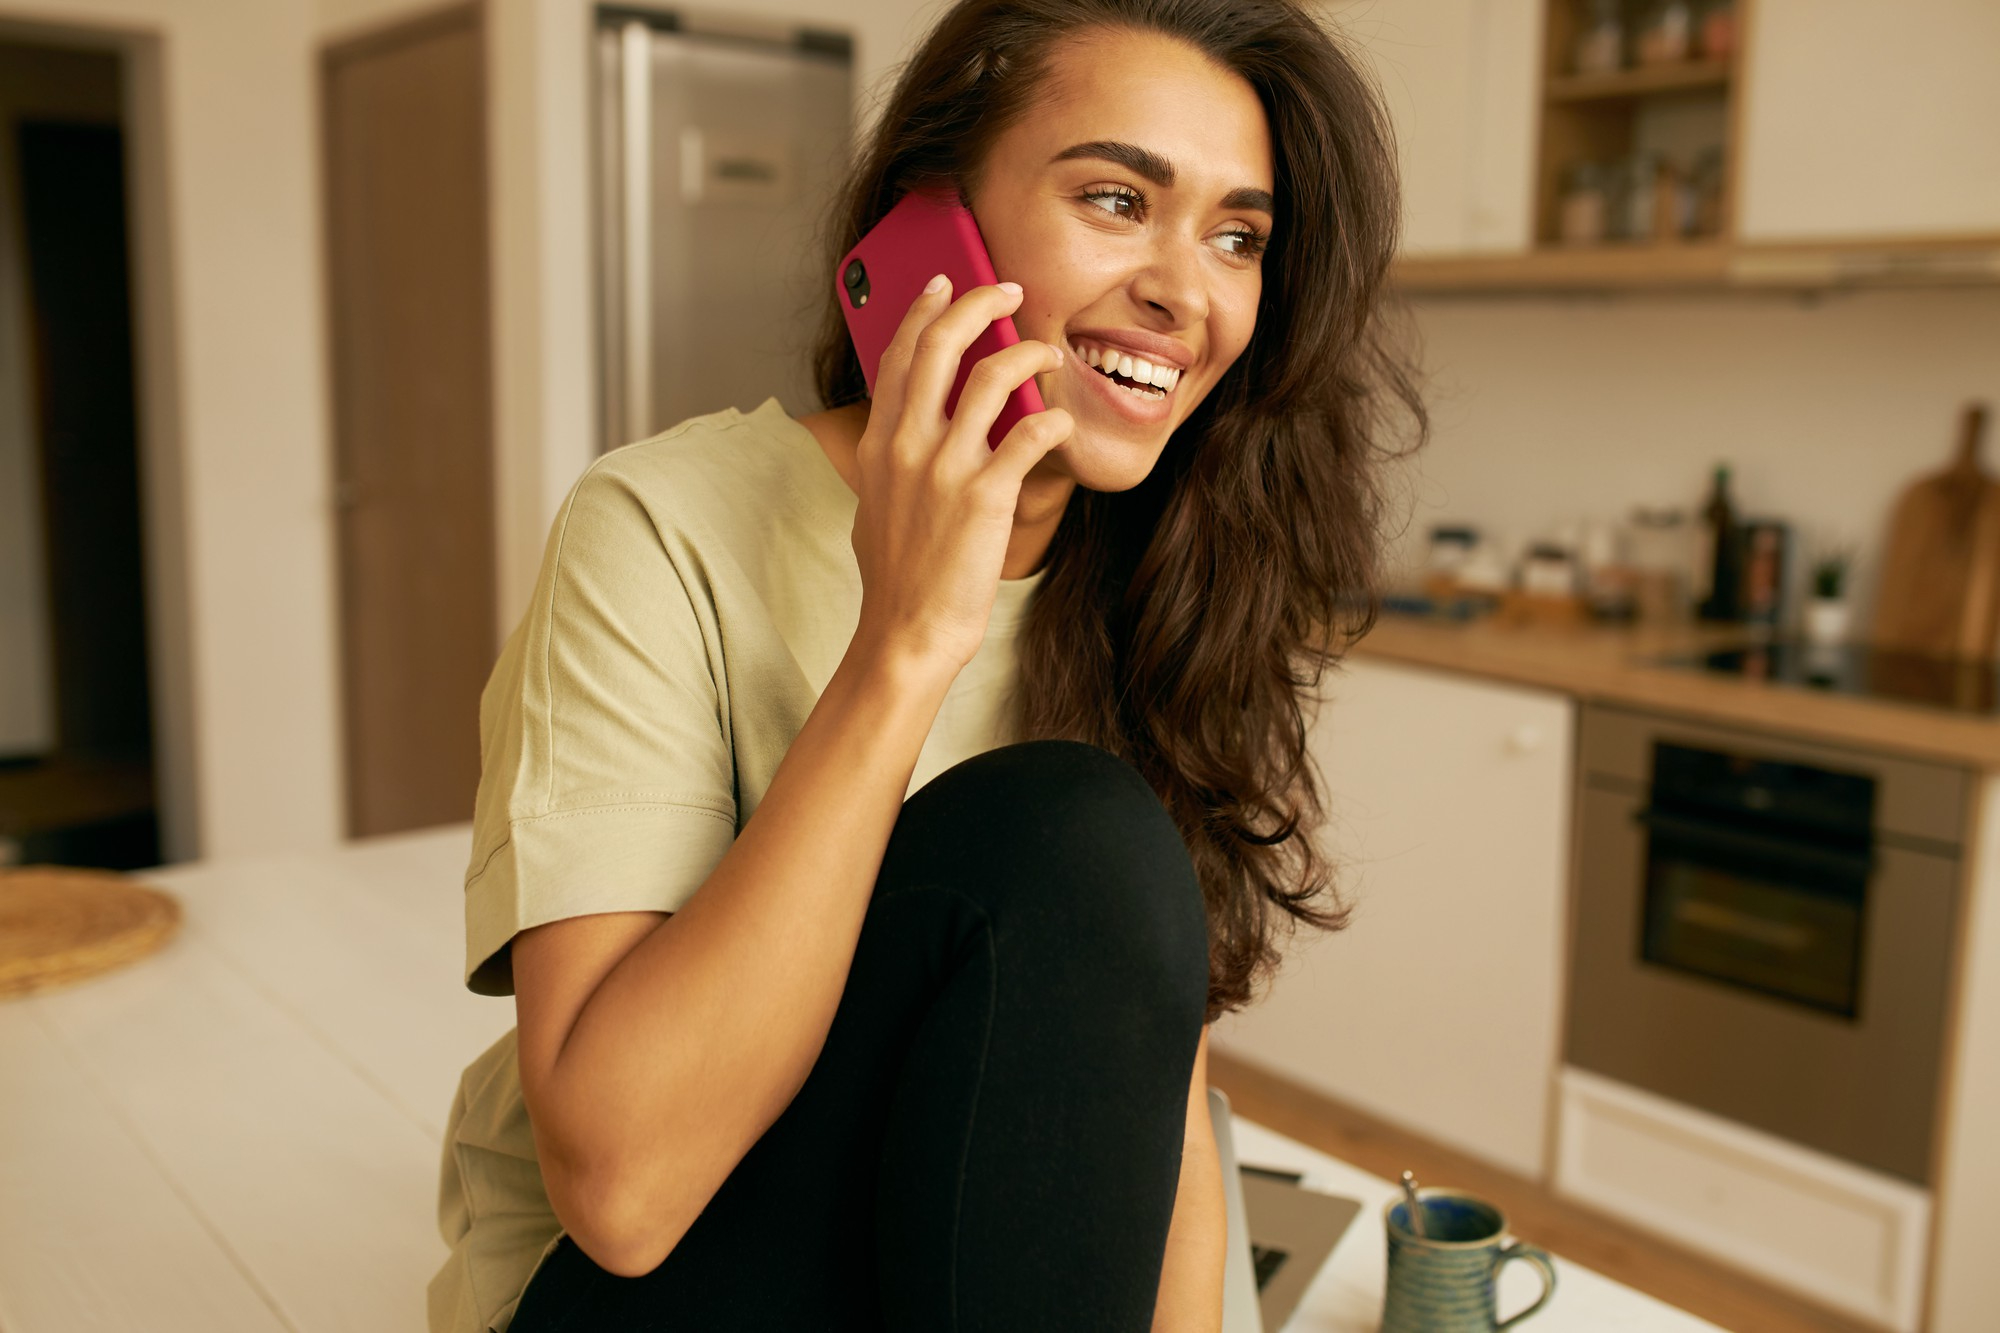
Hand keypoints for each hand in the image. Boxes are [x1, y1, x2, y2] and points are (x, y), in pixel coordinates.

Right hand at [848, 275, 1073, 672]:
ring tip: (1047, 351)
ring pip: (990, 377)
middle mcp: (907, 445)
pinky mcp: (985, 496)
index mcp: (879, 444)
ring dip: (1026, 352)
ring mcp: (945, 468)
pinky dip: (1051, 419)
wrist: (906, 632)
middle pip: (939, 344)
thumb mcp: (876, 505)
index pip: (896, 354)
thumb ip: (893, 461)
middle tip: (1009, 290)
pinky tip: (1060, 423)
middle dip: (979, 302)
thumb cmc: (897, 578)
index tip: (946, 283)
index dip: (924, 310)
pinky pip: (1028, 435)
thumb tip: (910, 434)